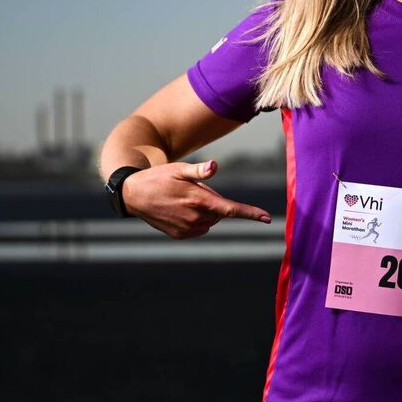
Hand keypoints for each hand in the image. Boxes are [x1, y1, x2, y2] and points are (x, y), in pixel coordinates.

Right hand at [122, 159, 271, 239]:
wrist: (134, 195)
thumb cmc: (159, 177)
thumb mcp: (178, 169)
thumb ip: (199, 170)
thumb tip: (215, 166)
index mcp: (199, 201)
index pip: (231, 209)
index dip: (251, 213)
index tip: (267, 218)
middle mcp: (195, 218)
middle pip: (220, 212)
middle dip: (214, 201)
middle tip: (193, 189)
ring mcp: (187, 229)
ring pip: (210, 221)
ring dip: (205, 211)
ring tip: (183, 199)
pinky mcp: (180, 235)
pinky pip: (199, 228)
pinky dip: (195, 220)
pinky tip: (179, 210)